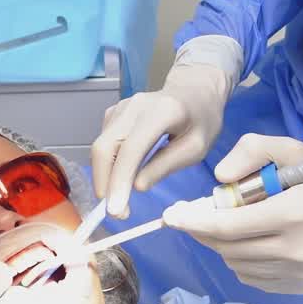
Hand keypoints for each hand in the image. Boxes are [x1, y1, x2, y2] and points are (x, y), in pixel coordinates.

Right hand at [92, 60, 231, 216]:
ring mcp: (122, 107)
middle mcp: (135, 106)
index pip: (131, 149)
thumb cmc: (201, 120)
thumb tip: (136, 187)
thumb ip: (166, 165)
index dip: (119, 180)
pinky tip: (121, 178)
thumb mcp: (196, 148)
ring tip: (121, 201)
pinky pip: (104, 142)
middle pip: (105, 146)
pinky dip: (108, 164)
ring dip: (104, 177)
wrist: (196, 91)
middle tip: (117, 212)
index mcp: (161, 112)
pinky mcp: (115, 113)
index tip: (116, 210)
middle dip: (104, 183)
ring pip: (100, 146)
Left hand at [163, 135, 302, 293]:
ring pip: (236, 263)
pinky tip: (253, 239)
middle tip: (193, 214)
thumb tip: (218, 180)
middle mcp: (297, 249)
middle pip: (228, 247)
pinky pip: (251, 276)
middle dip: (204, 231)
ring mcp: (299, 273)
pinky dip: (241, 258)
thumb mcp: (290, 147)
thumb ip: (252, 152)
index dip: (195, 222)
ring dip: (223, 244)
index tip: (171, 216)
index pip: (230, 226)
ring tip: (233, 222)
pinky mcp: (299, 286)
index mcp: (295, 212)